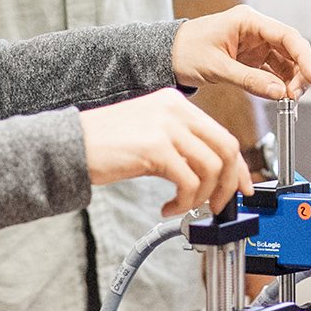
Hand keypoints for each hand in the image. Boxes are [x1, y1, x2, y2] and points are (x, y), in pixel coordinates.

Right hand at [81, 87, 244, 215]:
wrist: (69, 145)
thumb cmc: (104, 145)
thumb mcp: (151, 136)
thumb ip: (181, 148)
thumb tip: (210, 177)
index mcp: (176, 103)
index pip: (223, 134)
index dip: (238, 167)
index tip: (241, 188)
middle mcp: (175, 109)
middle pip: (227, 148)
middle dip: (230, 184)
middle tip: (220, 206)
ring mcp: (166, 126)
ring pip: (212, 167)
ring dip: (205, 196)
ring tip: (186, 207)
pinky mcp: (155, 147)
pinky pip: (189, 181)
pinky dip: (184, 201)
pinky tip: (168, 207)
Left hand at [171, 5, 310, 100]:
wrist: (166, 55)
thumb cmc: (186, 51)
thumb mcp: (216, 67)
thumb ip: (248, 79)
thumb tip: (278, 92)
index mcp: (248, 21)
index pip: (287, 36)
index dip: (305, 57)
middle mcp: (256, 31)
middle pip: (291, 50)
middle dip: (299, 74)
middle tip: (295, 97)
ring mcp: (256, 46)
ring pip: (286, 63)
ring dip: (290, 82)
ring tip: (288, 102)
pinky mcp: (252, 60)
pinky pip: (273, 72)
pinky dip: (279, 86)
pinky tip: (282, 99)